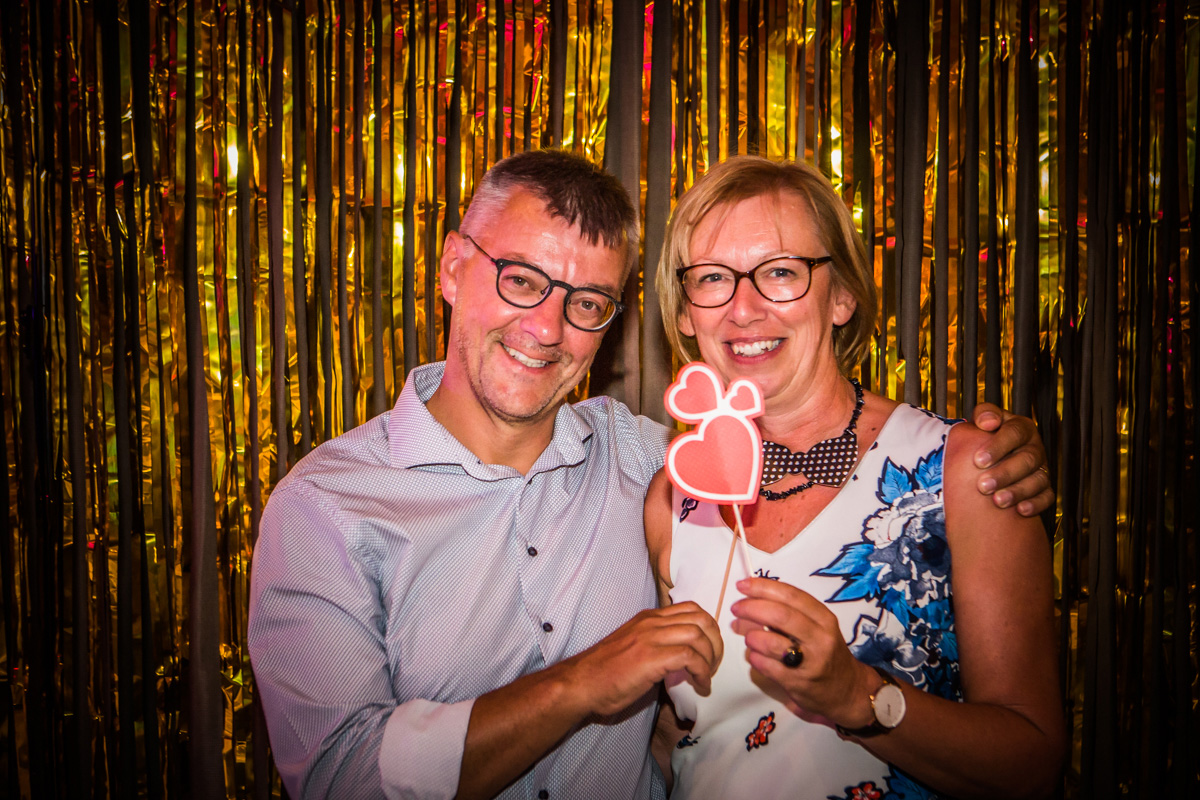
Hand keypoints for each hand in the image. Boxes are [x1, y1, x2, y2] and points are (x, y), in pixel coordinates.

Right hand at [562, 602, 722, 717]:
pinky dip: (702, 672)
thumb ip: (655, 644)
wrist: (580, 684)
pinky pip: (690, 657)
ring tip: (707, 677)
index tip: (710, 651)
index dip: (708, 629)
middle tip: (714, 664)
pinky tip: (700, 685)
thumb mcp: (632, 647)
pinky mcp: (650, 658)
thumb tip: (681, 658)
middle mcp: (651, 623)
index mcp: (647, 618)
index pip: (691, 609)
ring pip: (698, 635)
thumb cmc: (604, 673)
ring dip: (711, 659)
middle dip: (716, 643)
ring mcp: (650, 638)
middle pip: (701, 619)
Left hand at [729, 578, 876, 727]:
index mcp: (824, 619)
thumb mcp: (817, 628)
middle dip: (751, 608)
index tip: (743, 585)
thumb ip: (789, 613)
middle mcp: (820, 638)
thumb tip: (750, 600)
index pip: (791, 596)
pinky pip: (766, 665)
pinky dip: (754, 657)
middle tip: (736, 608)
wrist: (846, 691)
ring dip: (751, 635)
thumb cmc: (825, 653)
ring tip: (748, 635)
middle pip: (780, 615)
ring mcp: (810, 662)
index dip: (763, 587)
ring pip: (769, 642)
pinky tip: (755, 654)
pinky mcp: (797, 683)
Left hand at [970, 403, 1053, 516]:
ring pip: (1038, 480)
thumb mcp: (983, 421)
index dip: (997, 446)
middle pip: (1027, 459)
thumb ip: (984, 414)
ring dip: (1018, 491)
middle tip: (983, 486)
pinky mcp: (1045, 488)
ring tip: (997, 501)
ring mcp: (1041, 468)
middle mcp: (1034, 447)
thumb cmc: (985, 437)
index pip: (1014, 433)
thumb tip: (988, 422)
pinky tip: (1020, 510)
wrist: (990, 457)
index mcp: (1021, 428)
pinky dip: (1035, 504)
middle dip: (1005, 473)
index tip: (978, 461)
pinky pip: (1047, 497)